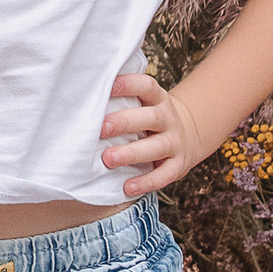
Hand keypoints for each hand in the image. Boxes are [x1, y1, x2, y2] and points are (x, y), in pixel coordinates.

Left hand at [101, 69, 207, 198]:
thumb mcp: (145, 103)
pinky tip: (127, 187)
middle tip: (101, 129)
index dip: (128, 85)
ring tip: (108, 159)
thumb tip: (84, 99)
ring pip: (156, 146)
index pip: (146, 87)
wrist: (188, 135)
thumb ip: (122, 101)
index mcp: (158, 99)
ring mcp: (175, 142)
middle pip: (150, 117)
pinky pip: (164, 175)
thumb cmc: (151, 118)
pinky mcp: (177, 165)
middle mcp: (168, 119)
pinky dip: (146, 182)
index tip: (108, 87)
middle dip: (124, 122)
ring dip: (131, 153)